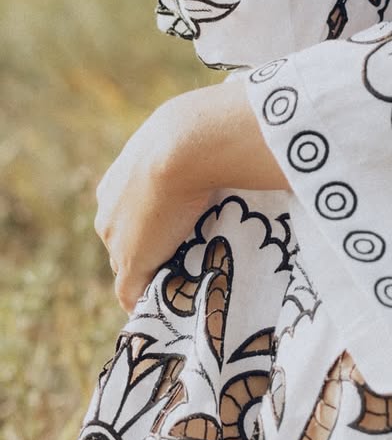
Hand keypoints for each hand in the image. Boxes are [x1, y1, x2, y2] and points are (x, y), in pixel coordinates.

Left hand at [95, 82, 287, 312]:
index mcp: (118, 181)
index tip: (183, 230)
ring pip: (132, 268)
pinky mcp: (132, 263)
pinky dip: (151, 303)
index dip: (156, 225)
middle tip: (189, 256)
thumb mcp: (192, 134)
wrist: (188, 144)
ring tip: (188, 282)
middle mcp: (109, 211)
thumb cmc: (200, 130)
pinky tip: (174, 309)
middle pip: (128, 243)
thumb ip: (200, 144)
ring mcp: (118, 240)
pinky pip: (134, 295)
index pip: (132, 214)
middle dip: (154, 251)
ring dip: (156, 275)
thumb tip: (234, 130)